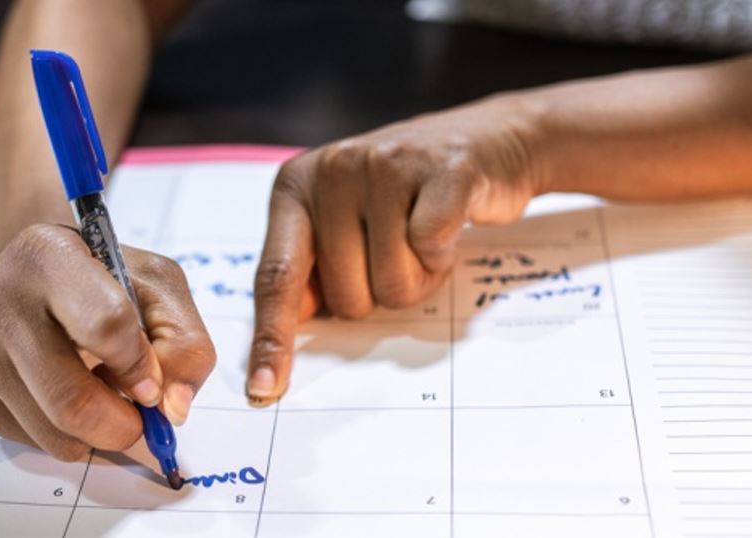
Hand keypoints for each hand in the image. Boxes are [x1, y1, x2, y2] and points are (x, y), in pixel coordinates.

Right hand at [0, 224, 216, 460]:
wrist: (35, 272)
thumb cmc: (101, 277)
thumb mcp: (156, 286)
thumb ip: (183, 343)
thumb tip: (172, 407)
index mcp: (47, 254)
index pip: (106, 326)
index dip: (140, 367)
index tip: (152, 382)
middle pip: (69, 398)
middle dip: (120, 426)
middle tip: (138, 422)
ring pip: (49, 431)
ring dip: (93, 435)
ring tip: (101, 397)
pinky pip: (27, 438)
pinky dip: (61, 434)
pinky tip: (66, 395)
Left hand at [246, 96, 547, 404]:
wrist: (487, 141)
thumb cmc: (406, 198)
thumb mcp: (343, 223)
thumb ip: (310, 269)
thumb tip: (286, 333)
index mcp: (294, 188)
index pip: (275, 277)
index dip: (272, 339)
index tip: (264, 391)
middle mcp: (331, 170)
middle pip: (346, 296)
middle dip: (379, 293)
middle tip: (398, 249)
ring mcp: (385, 165)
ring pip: (392, 283)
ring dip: (419, 278)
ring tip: (424, 237)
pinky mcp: (442, 169)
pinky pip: (431, 249)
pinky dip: (444, 256)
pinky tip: (448, 228)